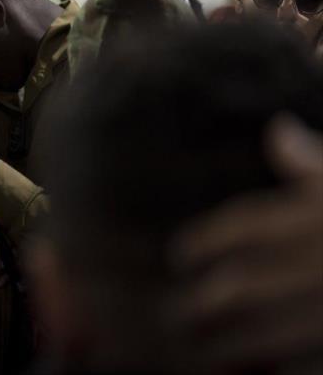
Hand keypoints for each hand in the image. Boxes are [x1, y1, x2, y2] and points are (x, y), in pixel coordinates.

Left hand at [170, 115, 322, 372]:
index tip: (179, 257)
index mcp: (320, 214)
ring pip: (266, 332)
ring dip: (229, 345)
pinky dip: (280, 373)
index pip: (241, 227)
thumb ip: (317, 162)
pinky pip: (307, 367)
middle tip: (175, 315)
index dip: (201, 242)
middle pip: (240, 285)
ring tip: (204, 354)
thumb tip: (275, 132)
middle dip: (201, 302)